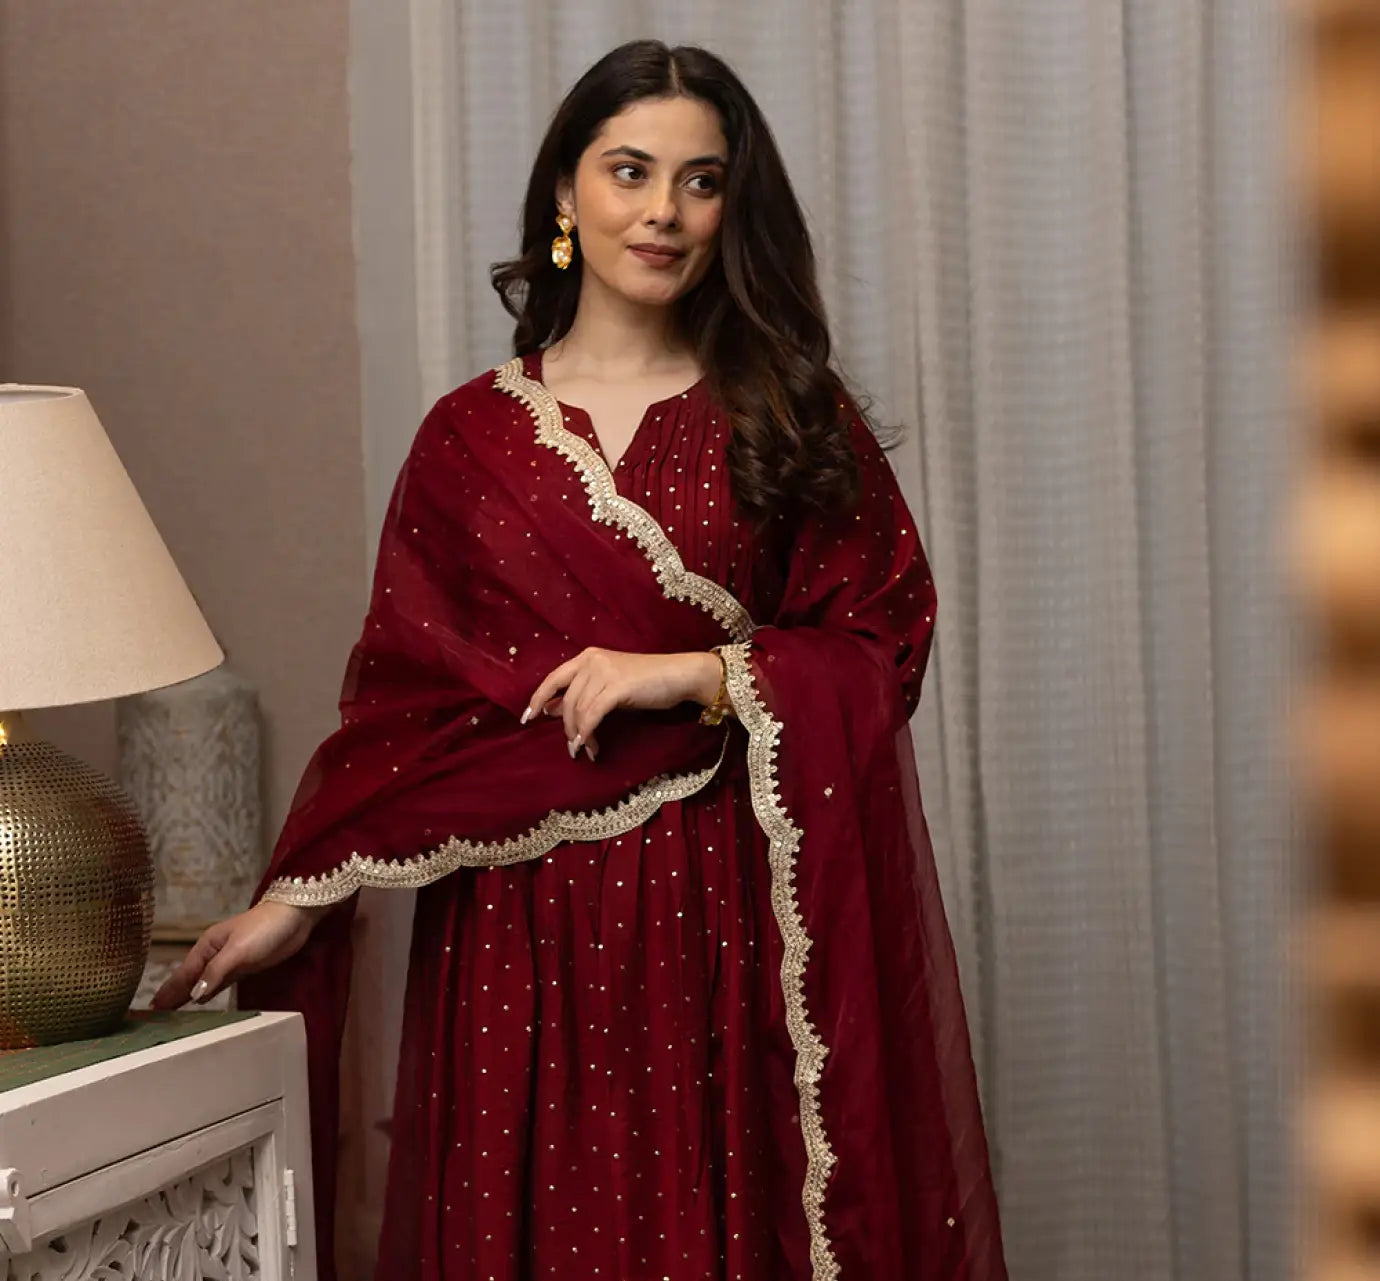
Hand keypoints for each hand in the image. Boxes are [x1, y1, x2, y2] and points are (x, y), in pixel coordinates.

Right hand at [151, 900, 327, 1009]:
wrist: (295, 917)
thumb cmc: (264, 929)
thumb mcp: (237, 951)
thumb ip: (216, 972)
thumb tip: (194, 995)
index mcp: (207, 946)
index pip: (183, 974)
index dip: (168, 992)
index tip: (150, 1009)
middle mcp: (213, 954)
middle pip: (189, 979)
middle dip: (172, 995)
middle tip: (152, 1016)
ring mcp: (228, 962)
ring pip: (202, 983)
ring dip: (187, 996)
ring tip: (169, 1013)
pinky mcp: (243, 968)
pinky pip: (219, 984)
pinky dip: (207, 994)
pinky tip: (199, 1003)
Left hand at [523, 648, 720, 759]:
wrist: (679, 675)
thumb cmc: (646, 682)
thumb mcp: (608, 686)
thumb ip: (582, 695)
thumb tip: (551, 710)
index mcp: (587, 657)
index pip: (553, 679)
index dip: (537, 699)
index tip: (527, 718)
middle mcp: (592, 661)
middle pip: (566, 700)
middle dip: (566, 728)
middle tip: (572, 748)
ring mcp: (604, 672)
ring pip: (578, 710)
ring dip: (579, 735)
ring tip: (586, 751)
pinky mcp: (617, 687)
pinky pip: (593, 715)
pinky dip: (588, 733)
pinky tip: (590, 746)